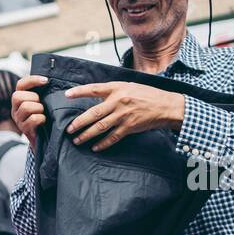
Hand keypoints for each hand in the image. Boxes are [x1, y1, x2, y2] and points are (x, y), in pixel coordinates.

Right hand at [11, 74, 49, 150]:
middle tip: (41, 104)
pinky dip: (41, 118)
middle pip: (17, 96)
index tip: (46, 81)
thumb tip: (52, 79)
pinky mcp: (24, 129)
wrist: (46, 138)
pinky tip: (44, 121)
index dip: (32, 80)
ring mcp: (18, 119)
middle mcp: (15, 108)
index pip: (20, 84)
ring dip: (38, 108)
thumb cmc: (46, 116)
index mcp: (20, 99)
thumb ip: (43, 92)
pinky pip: (33, 119)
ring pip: (25, 107)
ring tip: (43, 113)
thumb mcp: (43, 102)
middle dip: (33, 98)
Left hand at [64, 81, 185, 150]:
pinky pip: (112, 137)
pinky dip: (103, 143)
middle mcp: (119, 101)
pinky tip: (95, 147)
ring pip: (100, 127)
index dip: (79, 92)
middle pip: (93, 113)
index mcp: (118, 88)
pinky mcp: (129, 127)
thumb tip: (96, 97)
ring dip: (87, 135)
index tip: (67, 95)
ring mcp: (124, 115)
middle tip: (69, 129)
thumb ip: (114, 91)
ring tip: (77, 140)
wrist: (167, 106)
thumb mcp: (130, 87)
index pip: (94, 89)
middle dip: (79, 122)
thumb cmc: (148, 95)